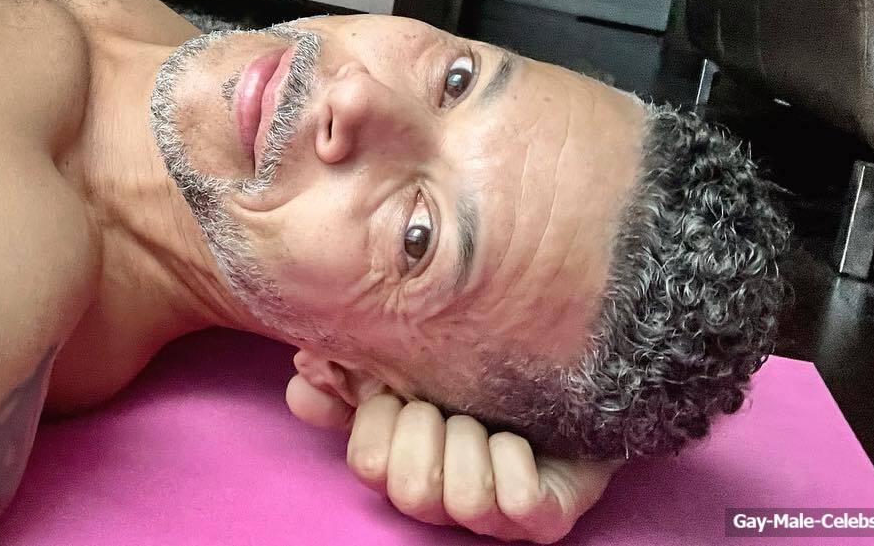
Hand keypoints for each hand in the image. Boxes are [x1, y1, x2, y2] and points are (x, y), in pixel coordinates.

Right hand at [287, 371, 619, 542]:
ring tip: (492, 421)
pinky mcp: (542, 519)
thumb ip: (348, 365)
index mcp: (401, 456)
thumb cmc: (479, 365)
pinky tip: (524, 442)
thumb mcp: (406, 354)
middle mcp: (439, 494)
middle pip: (407, 490)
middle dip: (430, 430)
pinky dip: (518, 464)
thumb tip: (302, 383)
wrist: (570, 362)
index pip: (367, 462)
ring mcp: (491, 513)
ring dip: (476, 444)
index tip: (401, 387)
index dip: (382, 420)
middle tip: (452, 405)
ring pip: (461, 501)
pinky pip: (519, 504)